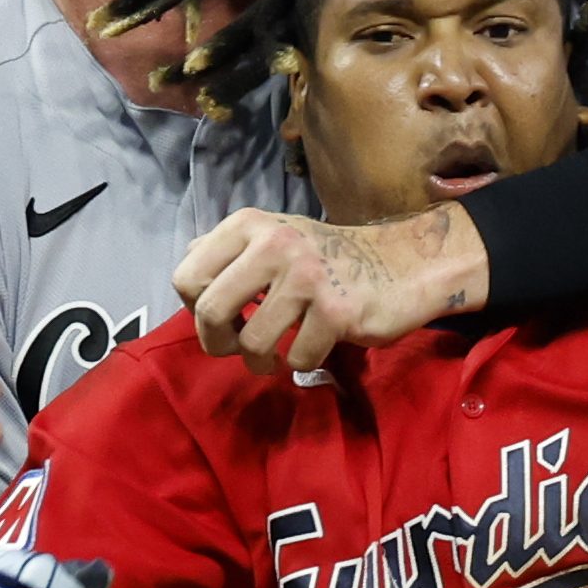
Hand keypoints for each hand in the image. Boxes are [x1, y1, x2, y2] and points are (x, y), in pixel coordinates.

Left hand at [174, 205, 484, 370]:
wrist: (401, 264)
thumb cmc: (327, 259)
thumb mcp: (272, 238)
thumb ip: (227, 252)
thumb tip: (186, 278)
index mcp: (249, 225)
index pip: (186, 278)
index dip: (195, 310)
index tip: (225, 317)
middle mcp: (275, 243)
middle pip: (210, 312)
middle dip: (218, 343)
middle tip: (237, 349)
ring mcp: (307, 276)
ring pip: (253, 344)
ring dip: (260, 362)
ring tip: (275, 357)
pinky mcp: (338, 310)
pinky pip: (299, 358)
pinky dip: (303, 362)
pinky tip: (314, 346)